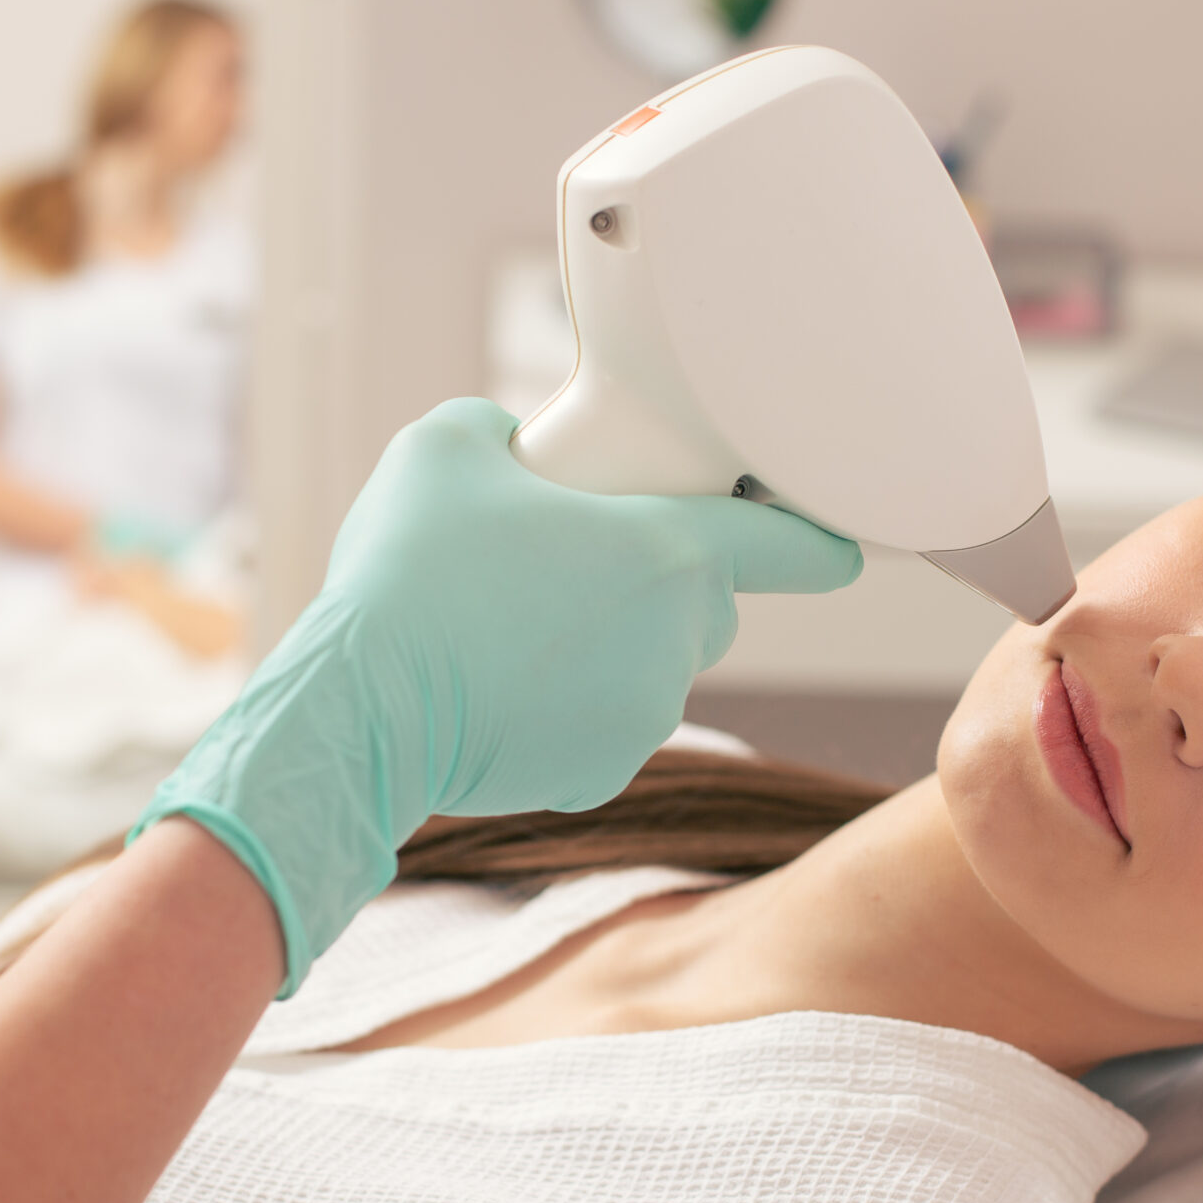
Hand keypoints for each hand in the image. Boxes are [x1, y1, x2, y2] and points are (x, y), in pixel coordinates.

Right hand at [137, 397, 860, 990]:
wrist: (360, 708)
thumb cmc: (410, 571)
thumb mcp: (445, 449)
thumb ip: (503, 429)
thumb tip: (509, 442)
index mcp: (667, 552)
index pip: (786, 544)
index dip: (817, 540)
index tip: (842, 546)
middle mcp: (676, 642)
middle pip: (704, 604)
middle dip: (659, 582)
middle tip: (572, 562)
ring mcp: (643, 715)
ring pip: (650, 666)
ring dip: (608, 644)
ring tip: (514, 625)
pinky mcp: (600, 772)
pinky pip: (604, 723)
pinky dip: (568, 705)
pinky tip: (500, 684)